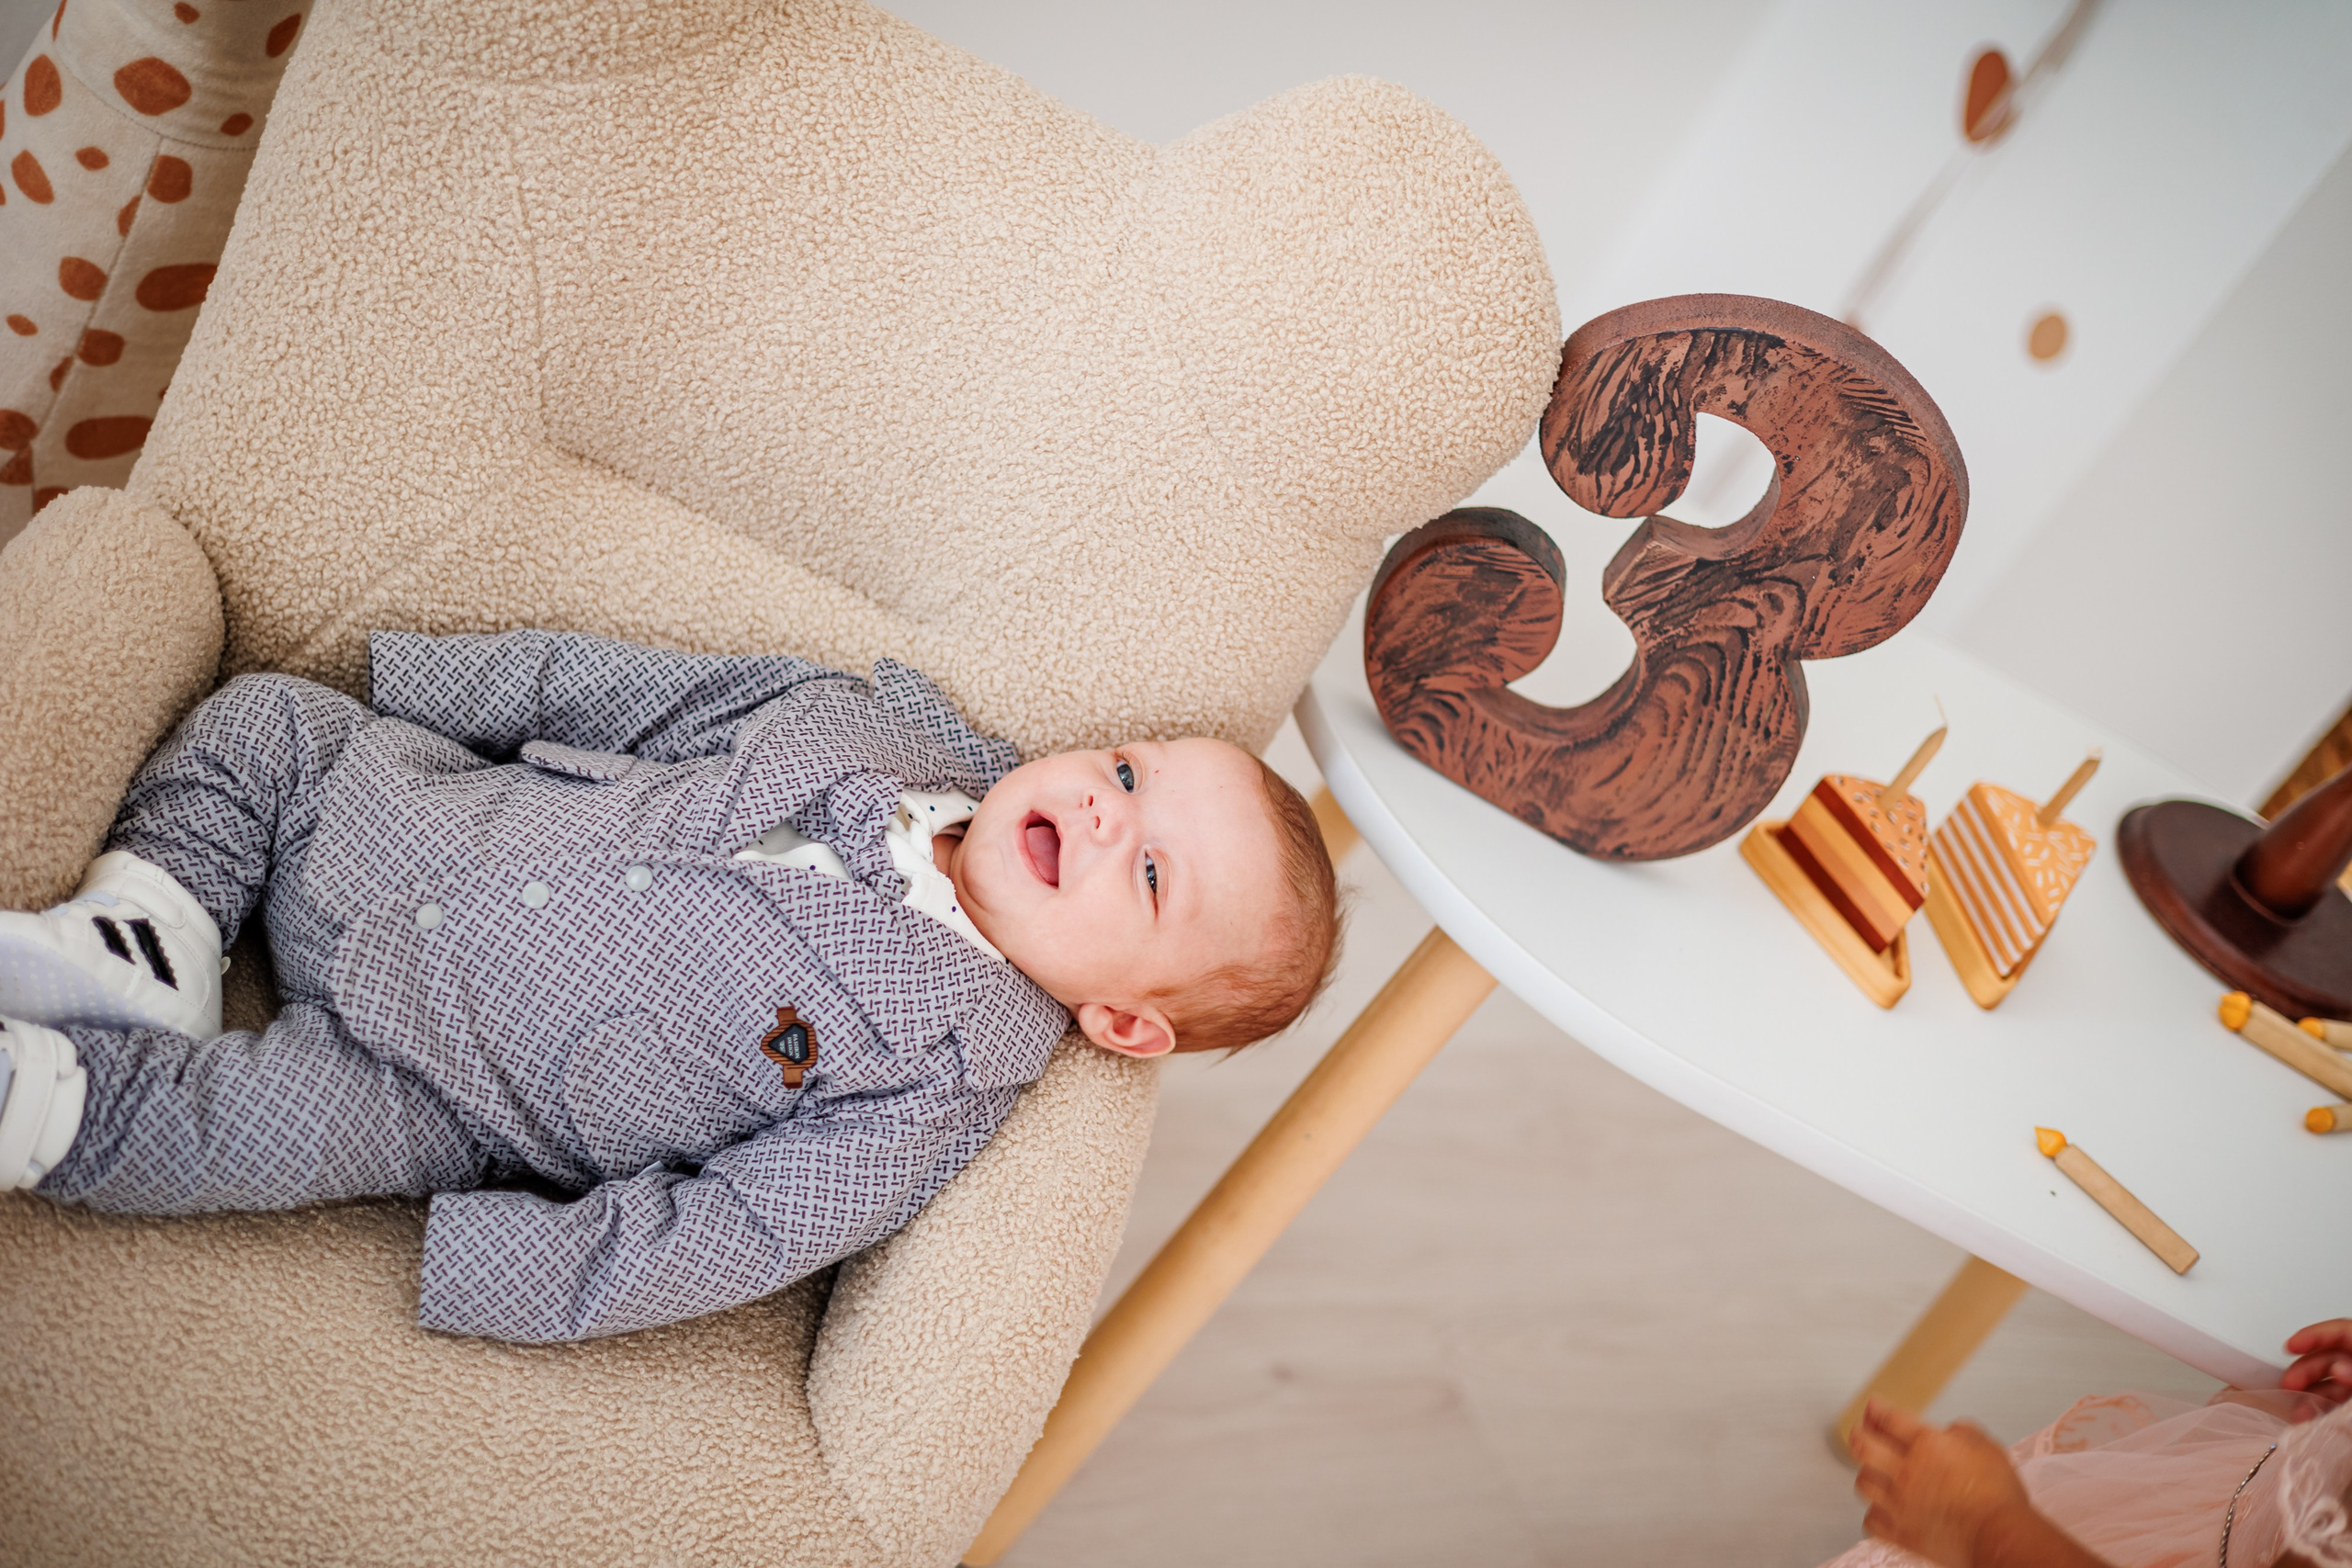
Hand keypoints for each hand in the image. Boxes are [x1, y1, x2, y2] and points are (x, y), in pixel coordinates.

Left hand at [1851, 1401, 2036, 1567]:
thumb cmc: (1998, 1496)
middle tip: (1861, 1431)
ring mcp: (1900, 1503)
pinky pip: (1872, 1520)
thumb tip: (1951, 1430)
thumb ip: (1963, 1432)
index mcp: (1927, 1444)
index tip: (1873, 1407)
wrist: (1999, 1536)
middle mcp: (1907, 1471)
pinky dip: (1874, 1513)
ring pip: (1864, 1482)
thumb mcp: (1988, 1447)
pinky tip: (1882, 1508)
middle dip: (1859, 1434)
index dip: (1877, 1409)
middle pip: (1864, 1446)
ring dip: (1868, 1473)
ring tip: (1874, 1470)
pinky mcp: (1902, 1533)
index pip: (1889, 1419)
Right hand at [2281, 1318, 2351, 1415]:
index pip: (2342, 1332)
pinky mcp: (2351, 1408)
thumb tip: (2339, 1369)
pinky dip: (2320, 1408)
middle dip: (2305, 1371)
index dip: (2314, 1336)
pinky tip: (2309, 1417)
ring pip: (2330, 1382)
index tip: (2291, 1346)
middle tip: (2289, 1384)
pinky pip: (2336, 1402)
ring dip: (2309, 1394)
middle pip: (2330, 1357)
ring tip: (2297, 1410)